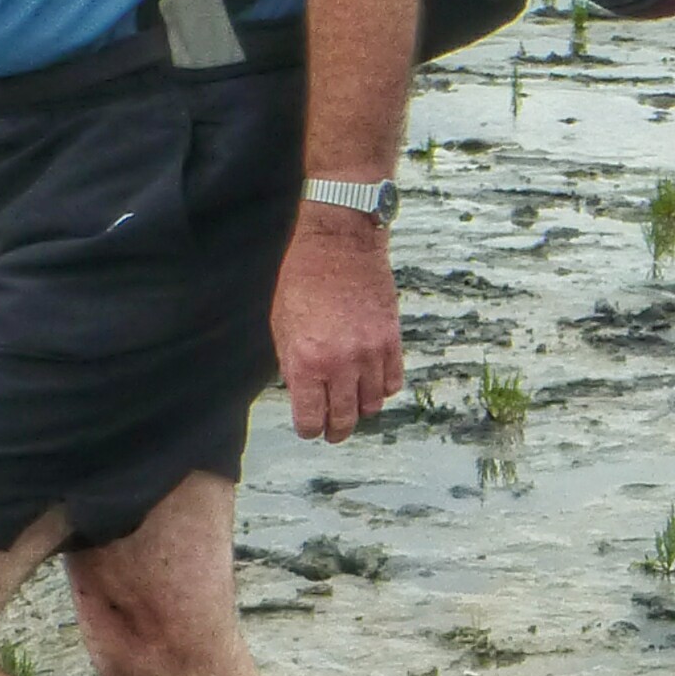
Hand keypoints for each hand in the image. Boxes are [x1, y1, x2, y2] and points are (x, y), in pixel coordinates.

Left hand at [269, 211, 402, 439]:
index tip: (309, 428)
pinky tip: (371, 382)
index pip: (311, 419)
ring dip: (360, 409)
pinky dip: (382, 388)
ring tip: (352, 403)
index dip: (309, 429)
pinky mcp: (391, 340)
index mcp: (306, 361)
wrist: (339, 244)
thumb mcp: (282, 326)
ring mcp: (370, 353)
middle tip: (332, 431)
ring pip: (372, 405)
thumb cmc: (303, 279)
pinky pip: (392, 382)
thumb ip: (292, 366)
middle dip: (336, 431)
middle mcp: (341, 363)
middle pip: (345, 419)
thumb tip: (303, 394)